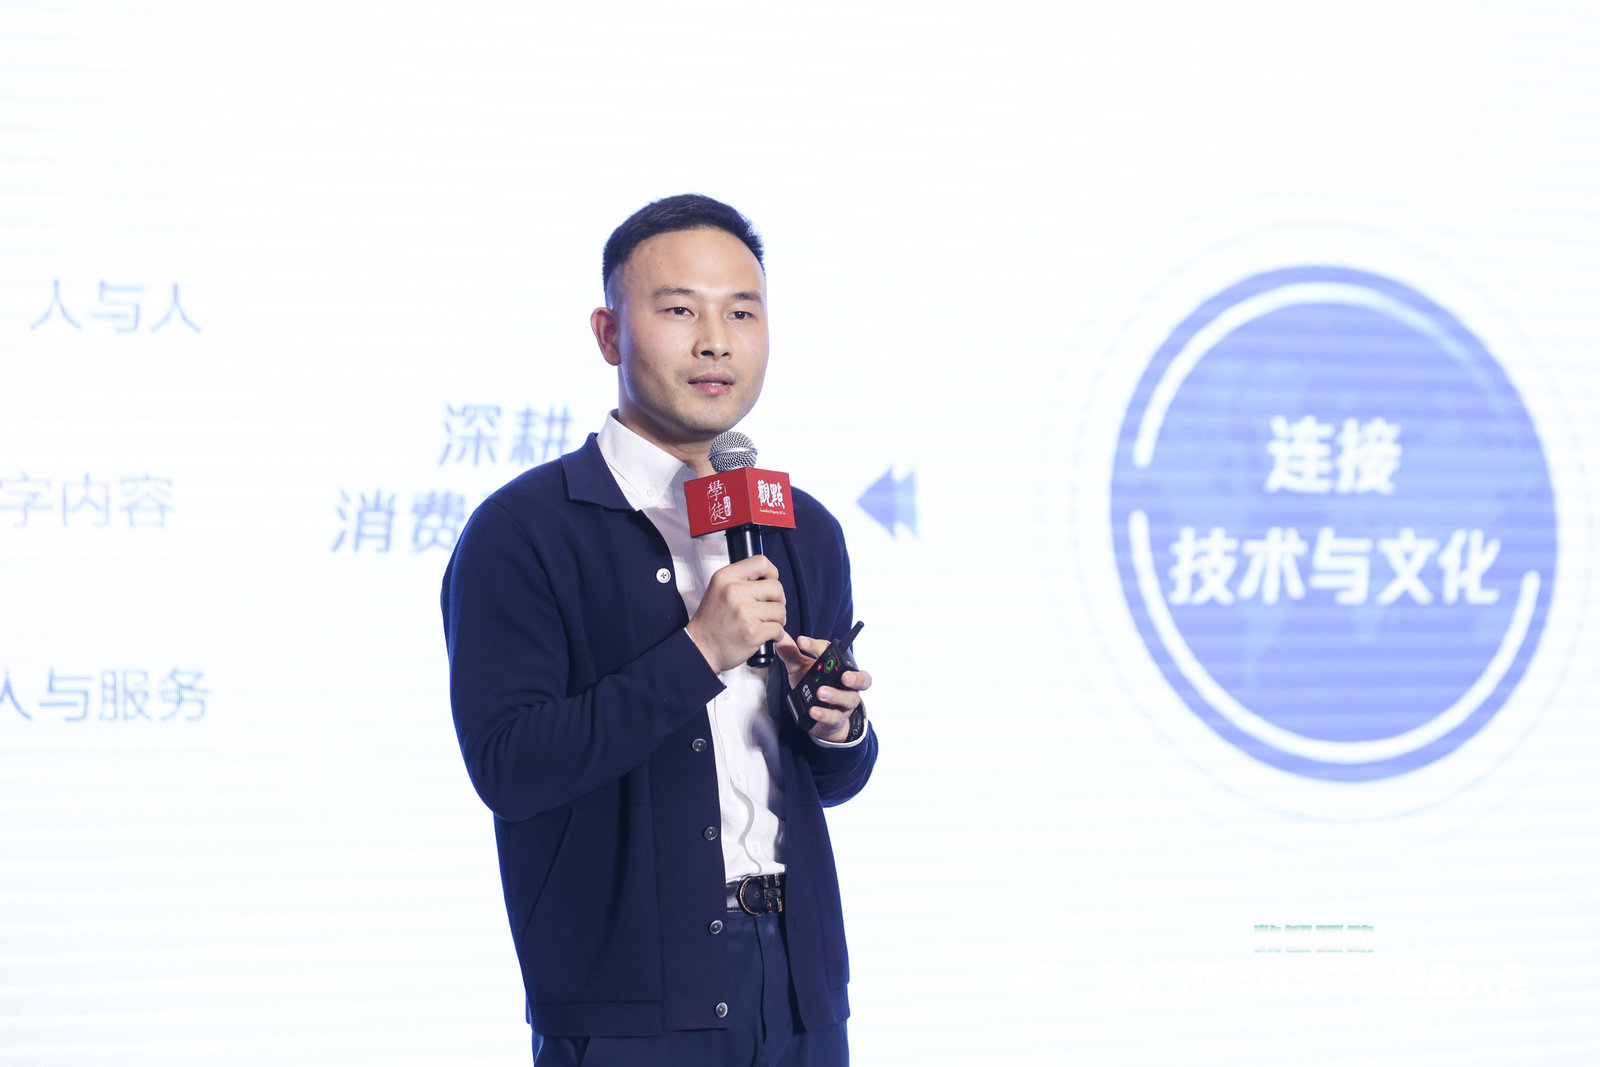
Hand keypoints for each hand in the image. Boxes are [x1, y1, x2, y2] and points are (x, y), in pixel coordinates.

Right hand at [685, 555, 787, 672]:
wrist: (700, 649)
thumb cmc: (711, 622)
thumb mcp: (718, 589)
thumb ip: (741, 579)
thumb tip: (771, 577)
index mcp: (725, 577)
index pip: (761, 562)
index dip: (771, 574)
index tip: (769, 584)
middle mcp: (734, 592)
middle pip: (776, 587)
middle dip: (777, 600)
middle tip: (768, 609)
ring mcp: (744, 612)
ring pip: (780, 609)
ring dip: (777, 619)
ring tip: (764, 623)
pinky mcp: (752, 632)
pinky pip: (778, 629)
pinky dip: (775, 635)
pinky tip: (764, 635)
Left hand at [776, 633, 872, 742]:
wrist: (816, 716)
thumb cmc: (812, 687)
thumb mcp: (800, 669)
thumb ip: (792, 654)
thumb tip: (780, 637)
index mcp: (840, 667)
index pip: (835, 652)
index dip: (817, 646)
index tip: (802, 642)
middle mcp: (847, 684)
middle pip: (862, 678)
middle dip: (855, 677)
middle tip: (844, 676)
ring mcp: (844, 702)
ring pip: (849, 699)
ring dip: (836, 695)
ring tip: (820, 692)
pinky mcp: (837, 719)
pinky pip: (835, 717)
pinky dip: (824, 714)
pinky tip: (814, 710)